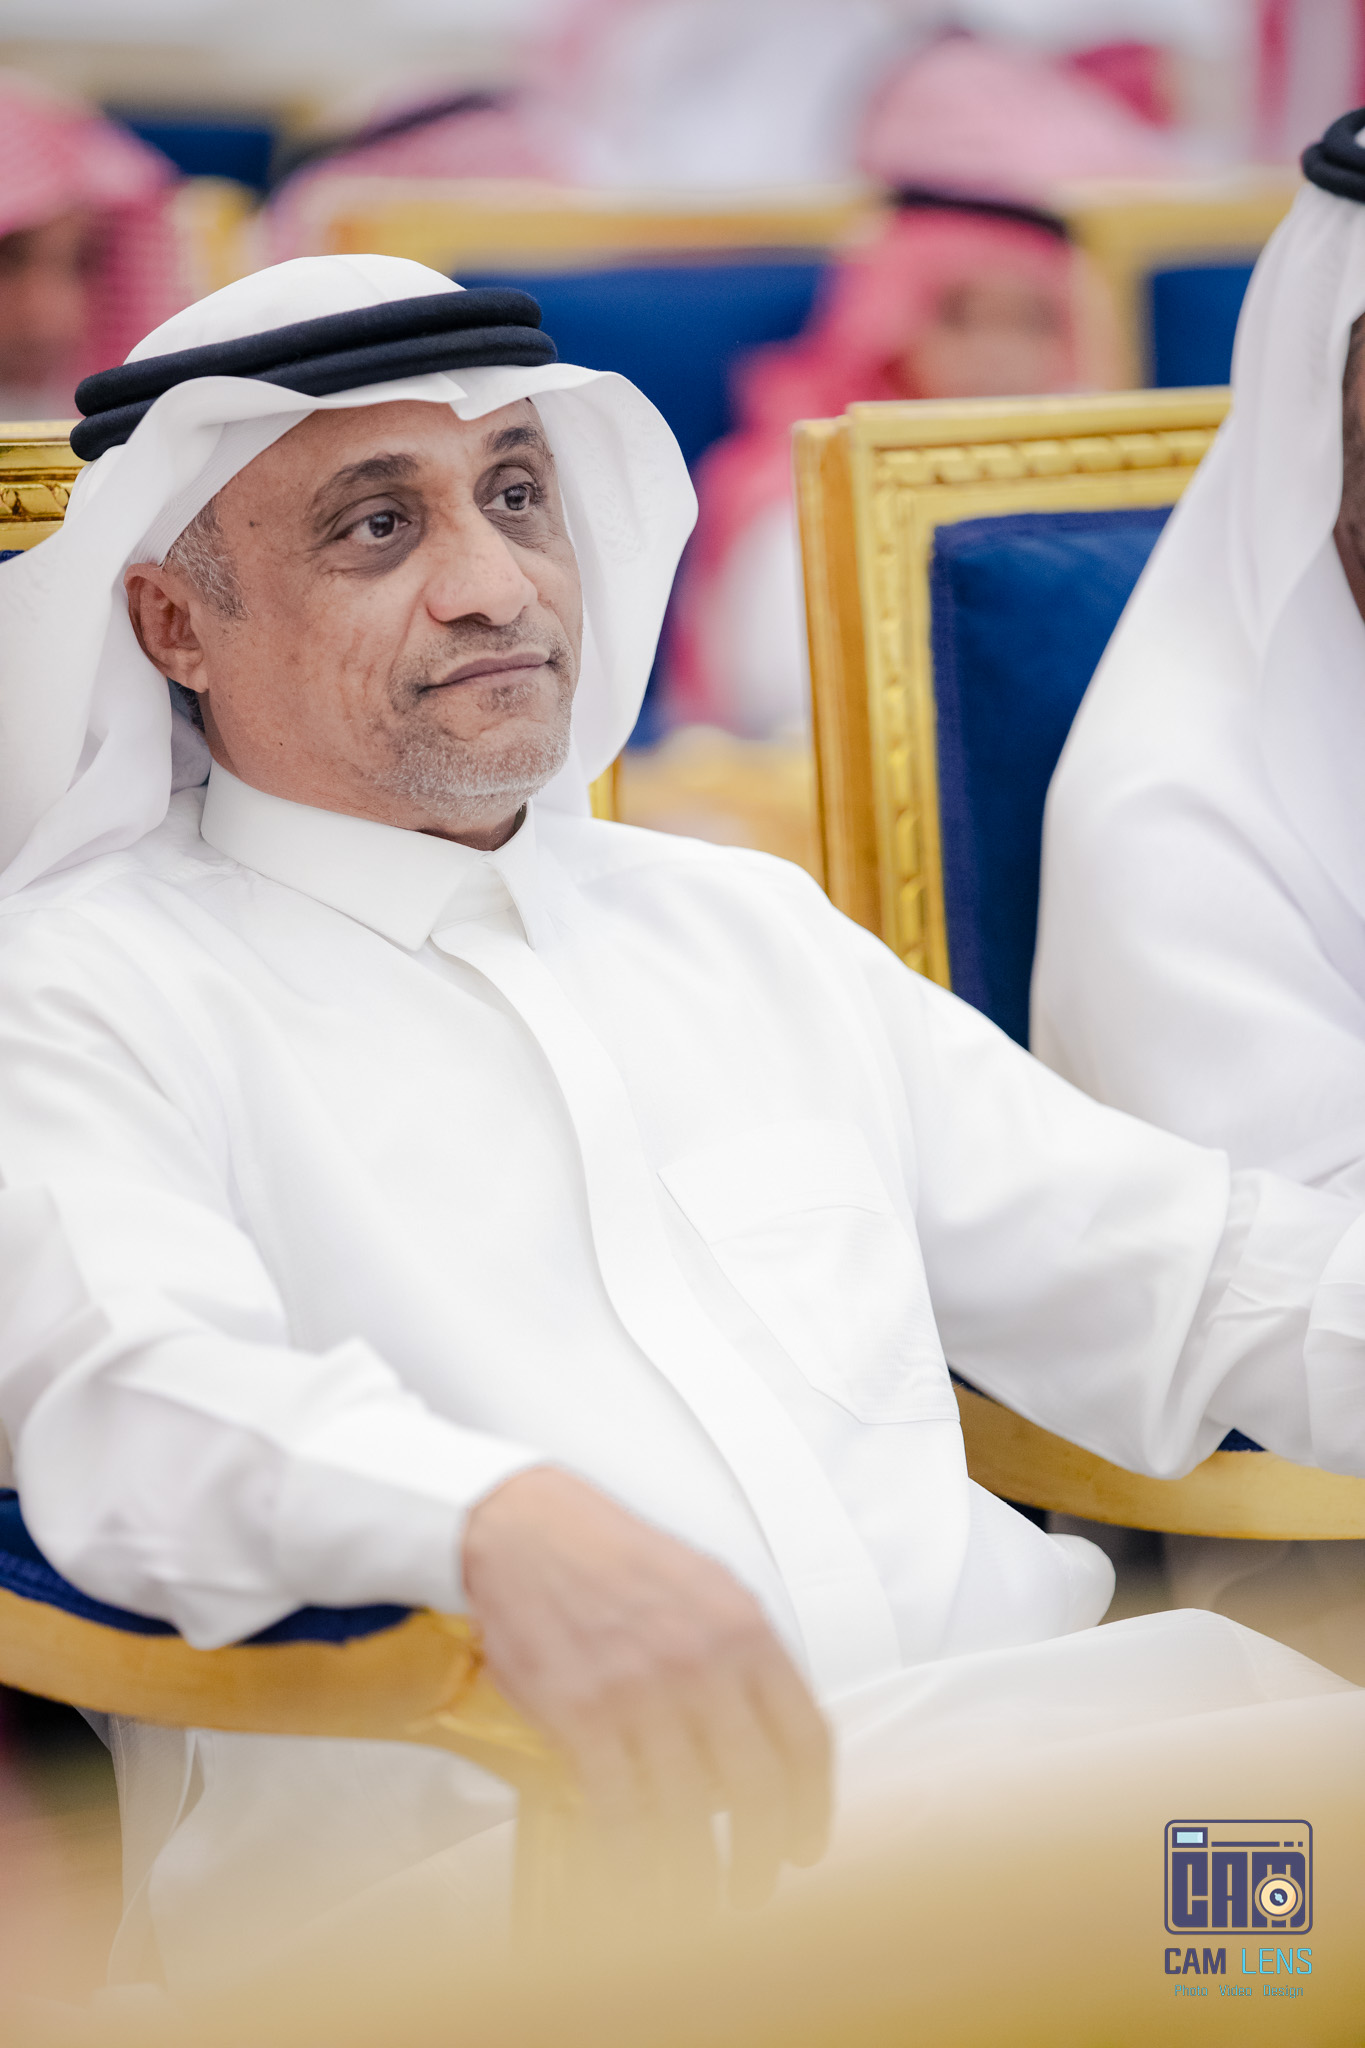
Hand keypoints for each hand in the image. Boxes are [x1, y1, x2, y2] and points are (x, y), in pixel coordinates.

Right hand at [461, 1466, 830, 1909]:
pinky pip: (620, 1811)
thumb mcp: (707, 1584)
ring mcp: (642, 1692)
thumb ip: (745, 1652)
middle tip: (756, 1883)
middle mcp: (702, 1663)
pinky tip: (637, 1877)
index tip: (805, 1841)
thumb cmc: (614, 1555)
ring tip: (698, 1898)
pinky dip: (633, 1859)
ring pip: (691, 1814)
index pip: (806, 1737)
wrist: (526, 1530)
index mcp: (745, 1628)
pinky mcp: (582, 1717)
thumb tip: (771, 1728)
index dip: (814, 1805)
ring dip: (700, 1874)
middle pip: (760, 1788)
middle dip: (764, 1854)